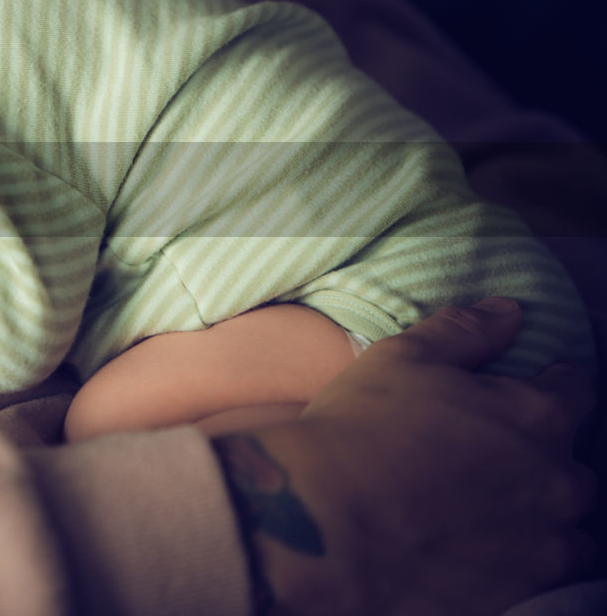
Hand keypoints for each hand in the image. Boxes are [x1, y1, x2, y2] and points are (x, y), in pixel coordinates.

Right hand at [214, 298, 596, 615]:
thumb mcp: (402, 359)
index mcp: (535, 415)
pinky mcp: (517, 593)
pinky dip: (516, 560)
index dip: (549, 383)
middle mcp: (555, 480)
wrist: (326, 524)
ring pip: (566, 528)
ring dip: (537, 515)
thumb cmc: (360, 429)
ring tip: (484, 510)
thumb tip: (509, 312)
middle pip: (573, 465)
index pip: (573, 389)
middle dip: (539, 456)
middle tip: (486, 456)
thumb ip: (464, 332)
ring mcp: (541, 544)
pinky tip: (474, 549)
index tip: (523, 389)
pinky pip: (540, 576)